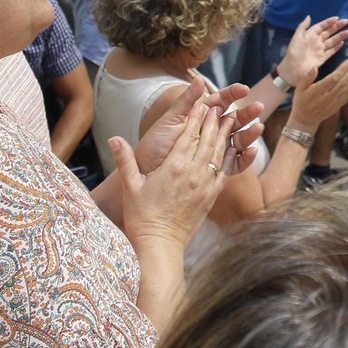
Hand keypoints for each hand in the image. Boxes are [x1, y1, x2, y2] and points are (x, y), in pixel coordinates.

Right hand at [111, 98, 232, 245]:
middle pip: (207, 140)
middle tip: (220, 105)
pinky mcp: (211, 196)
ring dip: (225, 134)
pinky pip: (224, 171)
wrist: (159, 244)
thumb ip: (124, 160)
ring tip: (231, 119)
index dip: (195, 117)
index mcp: (173, 166)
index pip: (188, 135)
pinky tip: (234, 147)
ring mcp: (204, 185)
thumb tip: (113, 138)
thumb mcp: (131, 186)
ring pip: (218, 153)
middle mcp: (193, 173)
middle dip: (213, 121)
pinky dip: (230, 157)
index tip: (201, 103)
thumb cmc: (142, 216)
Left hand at [134, 79, 262, 177]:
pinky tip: (251, 151)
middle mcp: (209, 131)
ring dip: (249, 133)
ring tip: (258, 128)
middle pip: (234, 119)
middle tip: (258, 107)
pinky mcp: (215, 168)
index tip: (243, 89)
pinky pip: (234, 163)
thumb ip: (186, 101)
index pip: (221, 101)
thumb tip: (199, 79)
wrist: (145, 172)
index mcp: (200, 116)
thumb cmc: (155, 144)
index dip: (233, 94)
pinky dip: (244, 158)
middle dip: (247, 113)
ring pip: (237, 140)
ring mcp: (213, 150)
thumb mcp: (170, 120)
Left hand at [276, 16, 347, 88]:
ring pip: (332, 41)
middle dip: (337, 27)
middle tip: (346, 21)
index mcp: (310, 35)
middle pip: (328, 32)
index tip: (337, 18)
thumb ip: (303, 26)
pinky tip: (342, 43)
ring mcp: (320, 50)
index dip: (329, 22)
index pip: (321, 26)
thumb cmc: (294, 52)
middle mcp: (316, 41)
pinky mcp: (322, 58)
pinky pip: (331, 51)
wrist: (293, 69)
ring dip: (340, 36)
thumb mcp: (297, 37)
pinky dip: (337, 47)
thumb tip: (309, 16)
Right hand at [287, 60, 347, 132]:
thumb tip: (315, 68)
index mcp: (318, 91)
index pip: (333, 78)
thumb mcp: (299, 89)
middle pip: (343, 82)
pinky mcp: (338, 106)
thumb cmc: (301, 102)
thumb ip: (307, 77)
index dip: (342, 69)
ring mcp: (334, 102)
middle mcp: (328, 97)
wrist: (305, 120)